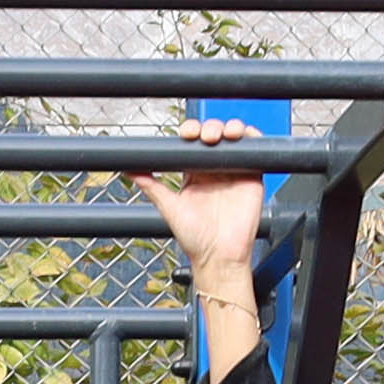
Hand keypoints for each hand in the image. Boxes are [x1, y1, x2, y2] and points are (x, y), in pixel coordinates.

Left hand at [125, 113, 268, 276]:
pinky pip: (255, 150)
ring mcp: (234, 171)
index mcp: (194, 174)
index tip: (186, 134)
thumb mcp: (169, 208)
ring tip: (222, 135)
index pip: (192, 144)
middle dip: (209, 128)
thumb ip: (152, 186)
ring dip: (228, 128)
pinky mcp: (252, 175)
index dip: (190, 132)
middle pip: (213, 135)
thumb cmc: (195, 238)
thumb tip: (129, 170)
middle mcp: (214, 170)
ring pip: (233, 138)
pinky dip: (251, 136)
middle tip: (205, 136)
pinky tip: (241, 137)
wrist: (219, 255)